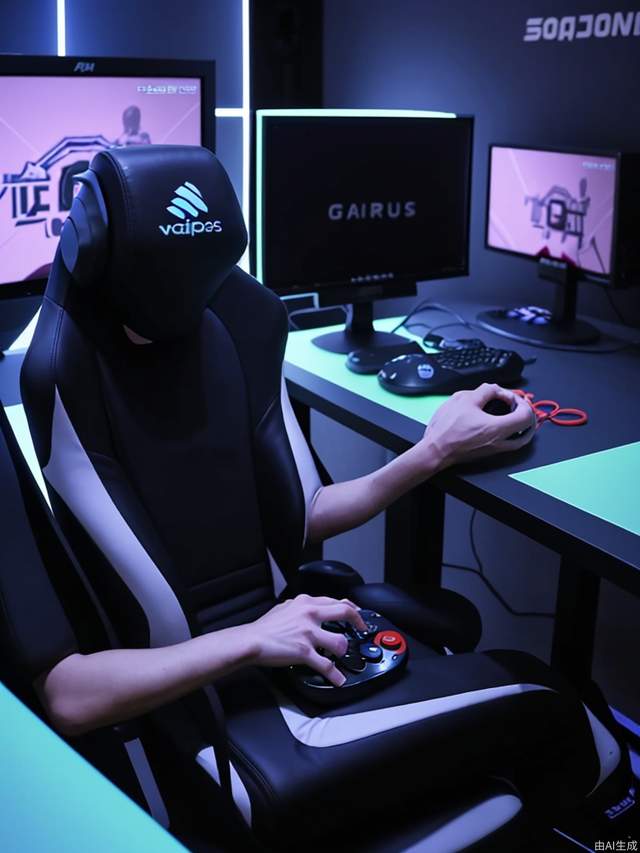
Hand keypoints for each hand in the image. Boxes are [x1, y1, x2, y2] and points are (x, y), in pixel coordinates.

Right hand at [243, 595, 366, 685]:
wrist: (251, 640)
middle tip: (362, 629)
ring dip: (344, 651)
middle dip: (358, 621)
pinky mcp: (305, 652)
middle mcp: (310, 615)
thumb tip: (307, 608)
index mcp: (306, 603)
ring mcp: (309, 633)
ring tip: (343, 656)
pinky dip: (335, 675)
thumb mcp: (284, 607)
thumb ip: (299, 607)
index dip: (350, 607)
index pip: (334, 600)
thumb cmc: (265, 627)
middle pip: (344, 612)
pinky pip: (326, 665)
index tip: (356, 613)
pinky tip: (339, 679)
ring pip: (340, 641)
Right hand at [419, 383, 536, 467]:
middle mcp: (500, 442)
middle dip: (526, 414)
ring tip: (514, 415)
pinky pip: (509, 444)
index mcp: (497, 429)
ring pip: (521, 441)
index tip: (510, 397)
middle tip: (518, 405)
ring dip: (522, 426)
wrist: (435, 450)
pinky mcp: (488, 454)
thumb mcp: (465, 399)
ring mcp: (495, 450)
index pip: (526, 415)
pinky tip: (501, 425)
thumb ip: (485, 390)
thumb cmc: (447, 429)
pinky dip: (512, 433)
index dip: (521, 401)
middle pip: (528, 431)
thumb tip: (496, 390)